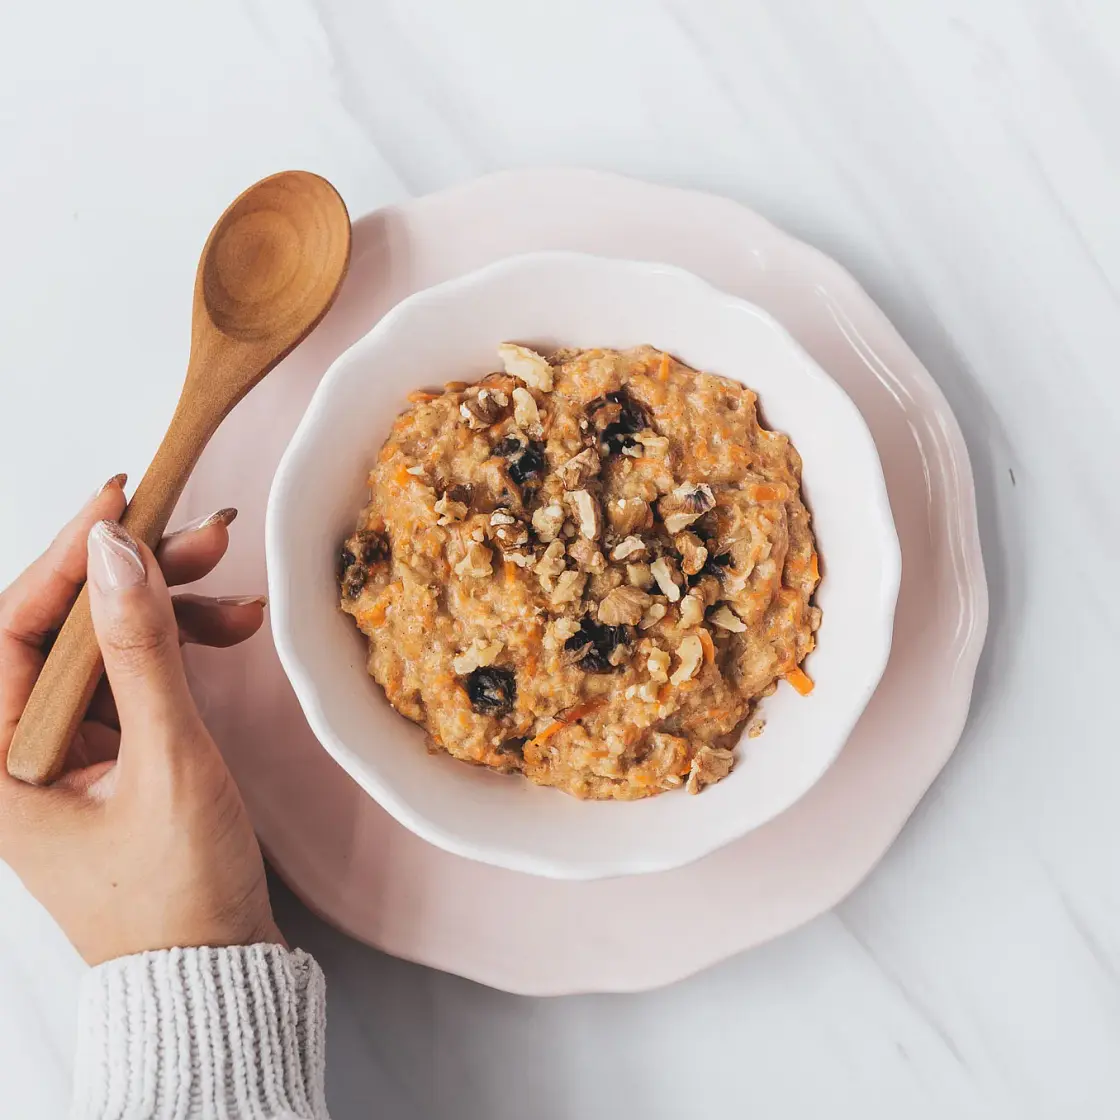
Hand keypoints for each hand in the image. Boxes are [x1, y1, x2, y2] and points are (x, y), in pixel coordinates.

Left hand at [0, 477, 281, 964]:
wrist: (213, 968)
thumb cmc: (177, 893)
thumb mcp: (167, 763)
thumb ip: (141, 653)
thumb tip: (118, 553)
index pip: (12, 626)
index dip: (65, 555)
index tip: (120, 500)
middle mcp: (15, 748)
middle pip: (63, 627)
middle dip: (133, 577)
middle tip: (201, 538)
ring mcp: (61, 750)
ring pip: (104, 644)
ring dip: (168, 610)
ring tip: (235, 596)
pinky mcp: (106, 753)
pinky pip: (133, 676)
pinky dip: (180, 648)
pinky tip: (229, 633)